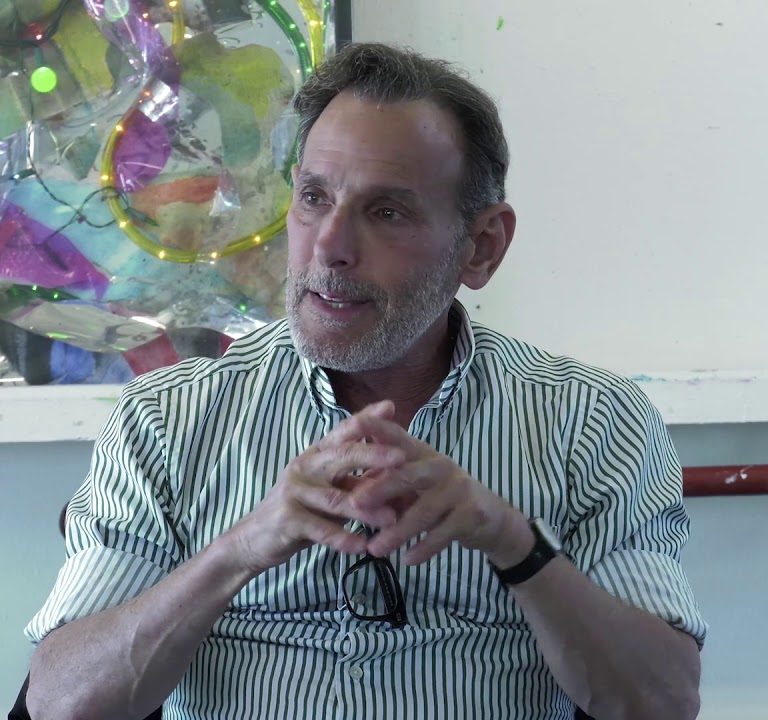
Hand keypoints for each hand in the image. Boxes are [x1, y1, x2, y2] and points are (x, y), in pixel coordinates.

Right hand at [223, 401, 405, 575]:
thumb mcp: (328, 489)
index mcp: (316, 455)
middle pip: (342, 456)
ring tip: (393, 519)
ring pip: (336, 499)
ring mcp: (294, 492)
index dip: (366, 419)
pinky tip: (361, 547)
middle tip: (402, 457)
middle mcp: (305, 467)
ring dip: (366, 510)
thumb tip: (394, 471)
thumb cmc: (302, 510)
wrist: (256, 538)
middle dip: (373, 455)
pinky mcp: (288, 519)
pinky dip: (343, 538)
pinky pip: (321, 530)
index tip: (390, 407)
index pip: (343, 432)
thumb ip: (354, 480)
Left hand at [348, 405, 533, 566]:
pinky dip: (423, 548)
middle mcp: (440, 466)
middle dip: (380, 488)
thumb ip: (385, 481)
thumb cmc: (439, 497)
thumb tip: (348, 489)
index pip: (398, 437)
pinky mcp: (471, 514)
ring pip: (423, 511)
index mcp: (421, 454)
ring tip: (375, 549)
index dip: (378, 428)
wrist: (489, 517)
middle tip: (354, 504)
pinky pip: (442, 534)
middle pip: (408, 474)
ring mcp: (458, 489)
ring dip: (397, 532)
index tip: (356, 422)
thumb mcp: (412, 485)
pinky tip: (407, 560)